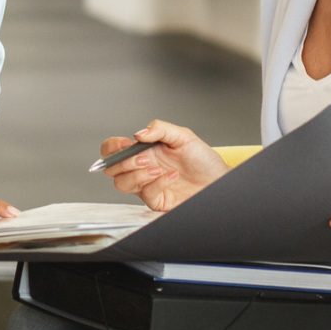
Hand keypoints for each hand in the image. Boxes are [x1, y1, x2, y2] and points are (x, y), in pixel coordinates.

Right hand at [100, 120, 227, 212]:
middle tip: (143, 157)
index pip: (113, 149)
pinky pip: (146, 195)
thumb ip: (159, 128)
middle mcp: (141, 168)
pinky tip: (170, 177)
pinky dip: (157, 183)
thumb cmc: (203, 160)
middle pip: (111, 169)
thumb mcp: (183, 135)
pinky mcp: (157, 201)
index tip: (125, 145)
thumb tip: (139, 133)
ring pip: (122, 184)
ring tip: (156, 168)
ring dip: (137, 174)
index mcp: (143, 150)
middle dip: (123, 162)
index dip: (111, 148)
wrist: (219, 180)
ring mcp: (147, 185)